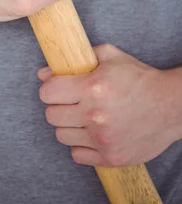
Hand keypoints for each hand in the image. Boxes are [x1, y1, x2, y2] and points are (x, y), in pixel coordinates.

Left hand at [38, 44, 180, 166]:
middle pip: (51, 115)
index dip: (50, 87)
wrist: (170, 105)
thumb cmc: (139, 78)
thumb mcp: (109, 56)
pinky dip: (80, 145)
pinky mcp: (110, 157)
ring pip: (61, 136)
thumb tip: (44, 73)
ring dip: (68, 125)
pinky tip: (91, 133)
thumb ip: (76, 60)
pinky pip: (76, 155)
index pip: (47, 92)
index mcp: (92, 87)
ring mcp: (102, 139)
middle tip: (72, 101)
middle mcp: (95, 115)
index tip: (58, 86)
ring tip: (82, 116)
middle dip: (58, 105)